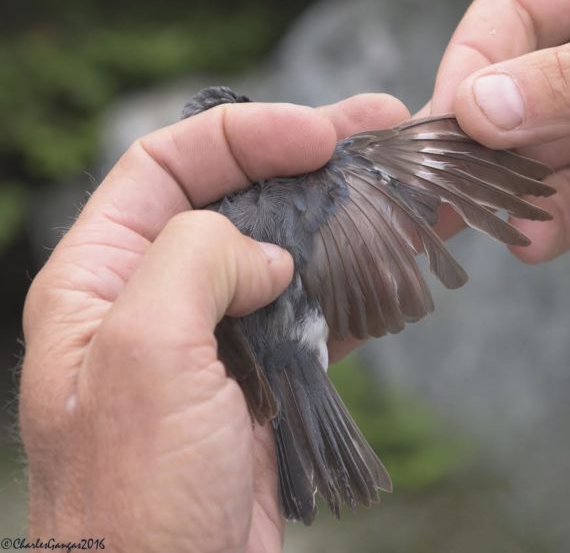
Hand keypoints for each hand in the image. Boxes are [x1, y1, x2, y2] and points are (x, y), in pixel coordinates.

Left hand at [20, 94, 408, 551]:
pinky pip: (313, 311)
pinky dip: (356, 285)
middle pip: (236, 199)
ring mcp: (213, 338)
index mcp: (99, 279)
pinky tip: (398, 264)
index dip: (243, 136)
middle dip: (307, 161)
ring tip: (406, 190)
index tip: (316, 134)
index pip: (166, 166)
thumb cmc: (135, 503)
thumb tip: (267, 253)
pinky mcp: (261, 377)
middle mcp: (153, 298)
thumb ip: (197, 263)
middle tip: (378, 129)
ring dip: (344, 218)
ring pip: (284, 252)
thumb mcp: (145, 357)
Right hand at [429, 0, 569, 261]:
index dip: (475, 69)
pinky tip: (537, 239)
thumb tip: (482, 107)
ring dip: (515, 190)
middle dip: (483, 143)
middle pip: (516, 89)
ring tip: (490, 224)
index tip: (450, 125)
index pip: (513, 14)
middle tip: (441, 193)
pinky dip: (558, 218)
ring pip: (544, 151)